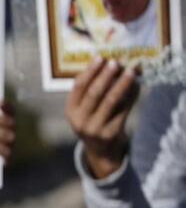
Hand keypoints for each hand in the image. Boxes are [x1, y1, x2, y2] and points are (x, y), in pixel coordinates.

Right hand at [66, 57, 138, 179]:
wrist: (99, 150)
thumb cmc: (92, 120)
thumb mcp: (84, 108)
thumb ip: (89, 89)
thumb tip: (105, 63)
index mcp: (70, 111)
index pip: (78, 87)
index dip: (90, 71)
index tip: (100, 57)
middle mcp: (79, 120)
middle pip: (94, 93)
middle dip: (106, 76)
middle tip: (116, 62)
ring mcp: (95, 128)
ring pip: (110, 101)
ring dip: (122, 84)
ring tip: (131, 71)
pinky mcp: (111, 133)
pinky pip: (123, 110)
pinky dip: (131, 96)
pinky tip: (137, 85)